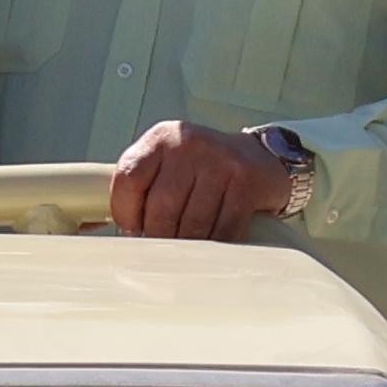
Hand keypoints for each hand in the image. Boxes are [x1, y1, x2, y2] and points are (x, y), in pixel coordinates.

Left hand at [106, 117, 301, 241]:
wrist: (261, 156)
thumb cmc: (204, 165)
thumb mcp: (168, 162)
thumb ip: (144, 185)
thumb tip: (126, 230)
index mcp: (161, 138)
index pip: (129, 179)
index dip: (125, 212)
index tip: (131, 230)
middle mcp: (188, 144)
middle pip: (160, 205)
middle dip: (158, 234)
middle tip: (161, 246)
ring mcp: (219, 162)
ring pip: (192, 221)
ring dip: (186, 244)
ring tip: (184, 249)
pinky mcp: (245, 182)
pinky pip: (223, 228)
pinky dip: (214, 245)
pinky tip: (210, 246)